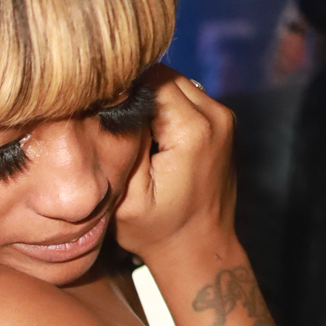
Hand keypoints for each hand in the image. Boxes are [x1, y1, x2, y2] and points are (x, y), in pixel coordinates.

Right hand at [113, 66, 236, 266]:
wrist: (200, 250)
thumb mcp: (128, 198)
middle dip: (135, 93)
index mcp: (192, 130)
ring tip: (133, 131)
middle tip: (114, 124)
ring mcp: (223, 117)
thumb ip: (123, 145)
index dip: (121, 91)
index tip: (102, 114)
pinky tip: (151, 135)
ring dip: (150, 100)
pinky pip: (186, 97)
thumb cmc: (159, 232)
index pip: (149, 79)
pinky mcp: (222, 122)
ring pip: (175, 82)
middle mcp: (214, 115)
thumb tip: (114, 103)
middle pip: (164, 75)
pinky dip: (165, 108)